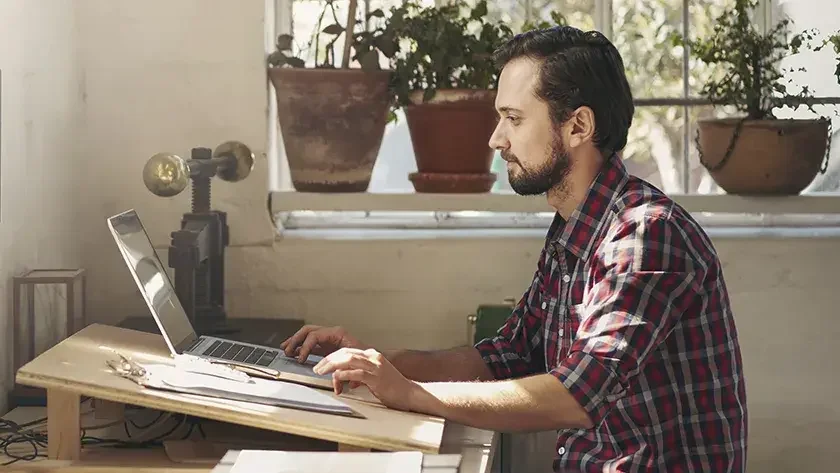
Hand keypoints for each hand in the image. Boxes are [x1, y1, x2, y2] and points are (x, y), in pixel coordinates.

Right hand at [280, 325, 369, 363]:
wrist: (374, 358)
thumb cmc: (367, 358)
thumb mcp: (356, 363)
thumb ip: (345, 371)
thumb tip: (336, 379)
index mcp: (338, 334)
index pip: (315, 335)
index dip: (305, 346)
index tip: (301, 358)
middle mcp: (332, 333)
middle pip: (308, 331)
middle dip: (296, 340)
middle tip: (288, 350)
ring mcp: (329, 338)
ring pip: (307, 335)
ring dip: (296, 341)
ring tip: (286, 349)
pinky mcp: (327, 346)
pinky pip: (311, 343)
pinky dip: (301, 346)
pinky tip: (294, 352)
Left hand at [313, 348, 430, 412]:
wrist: (410, 394)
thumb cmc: (392, 388)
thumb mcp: (373, 377)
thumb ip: (359, 374)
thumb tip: (342, 377)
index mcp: (372, 355)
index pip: (347, 351)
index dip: (332, 356)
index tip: (322, 364)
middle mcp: (373, 357)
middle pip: (345, 353)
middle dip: (328, 359)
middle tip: (317, 367)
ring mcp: (375, 366)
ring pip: (348, 360)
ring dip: (331, 365)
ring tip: (321, 372)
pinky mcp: (376, 377)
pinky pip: (355, 373)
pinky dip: (343, 376)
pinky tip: (336, 381)